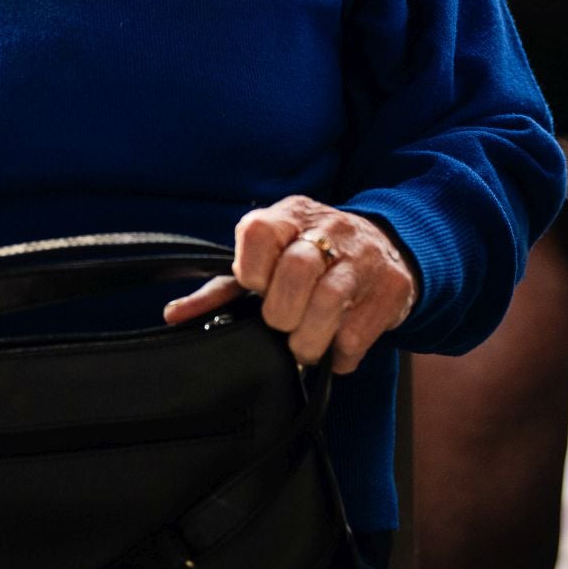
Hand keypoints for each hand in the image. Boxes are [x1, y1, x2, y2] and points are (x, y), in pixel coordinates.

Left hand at [163, 196, 417, 375]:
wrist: (385, 247)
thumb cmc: (310, 256)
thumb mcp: (269, 259)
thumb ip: (224, 289)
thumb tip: (175, 315)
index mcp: (289, 215)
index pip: (259, 231)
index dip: (251, 269)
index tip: (256, 289)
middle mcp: (328, 228)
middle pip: (296, 270)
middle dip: (282, 314)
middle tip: (283, 327)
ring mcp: (364, 256)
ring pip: (329, 301)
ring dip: (310, 339)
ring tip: (305, 346)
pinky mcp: (393, 286)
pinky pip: (359, 331)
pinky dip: (341, 353)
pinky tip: (335, 349)